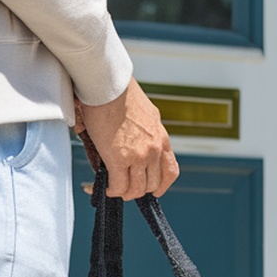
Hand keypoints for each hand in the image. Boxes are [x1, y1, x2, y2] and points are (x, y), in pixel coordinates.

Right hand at [77, 78, 178, 199]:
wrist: (108, 84)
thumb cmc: (120, 93)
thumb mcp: (145, 114)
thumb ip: (145, 132)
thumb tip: (133, 142)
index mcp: (161, 137)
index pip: (170, 170)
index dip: (162, 185)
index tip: (154, 189)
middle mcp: (154, 149)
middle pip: (153, 184)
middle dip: (139, 189)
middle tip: (126, 187)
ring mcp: (139, 155)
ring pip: (137, 189)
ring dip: (125, 191)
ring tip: (116, 188)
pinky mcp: (120, 158)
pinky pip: (119, 185)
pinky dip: (112, 190)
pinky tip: (106, 187)